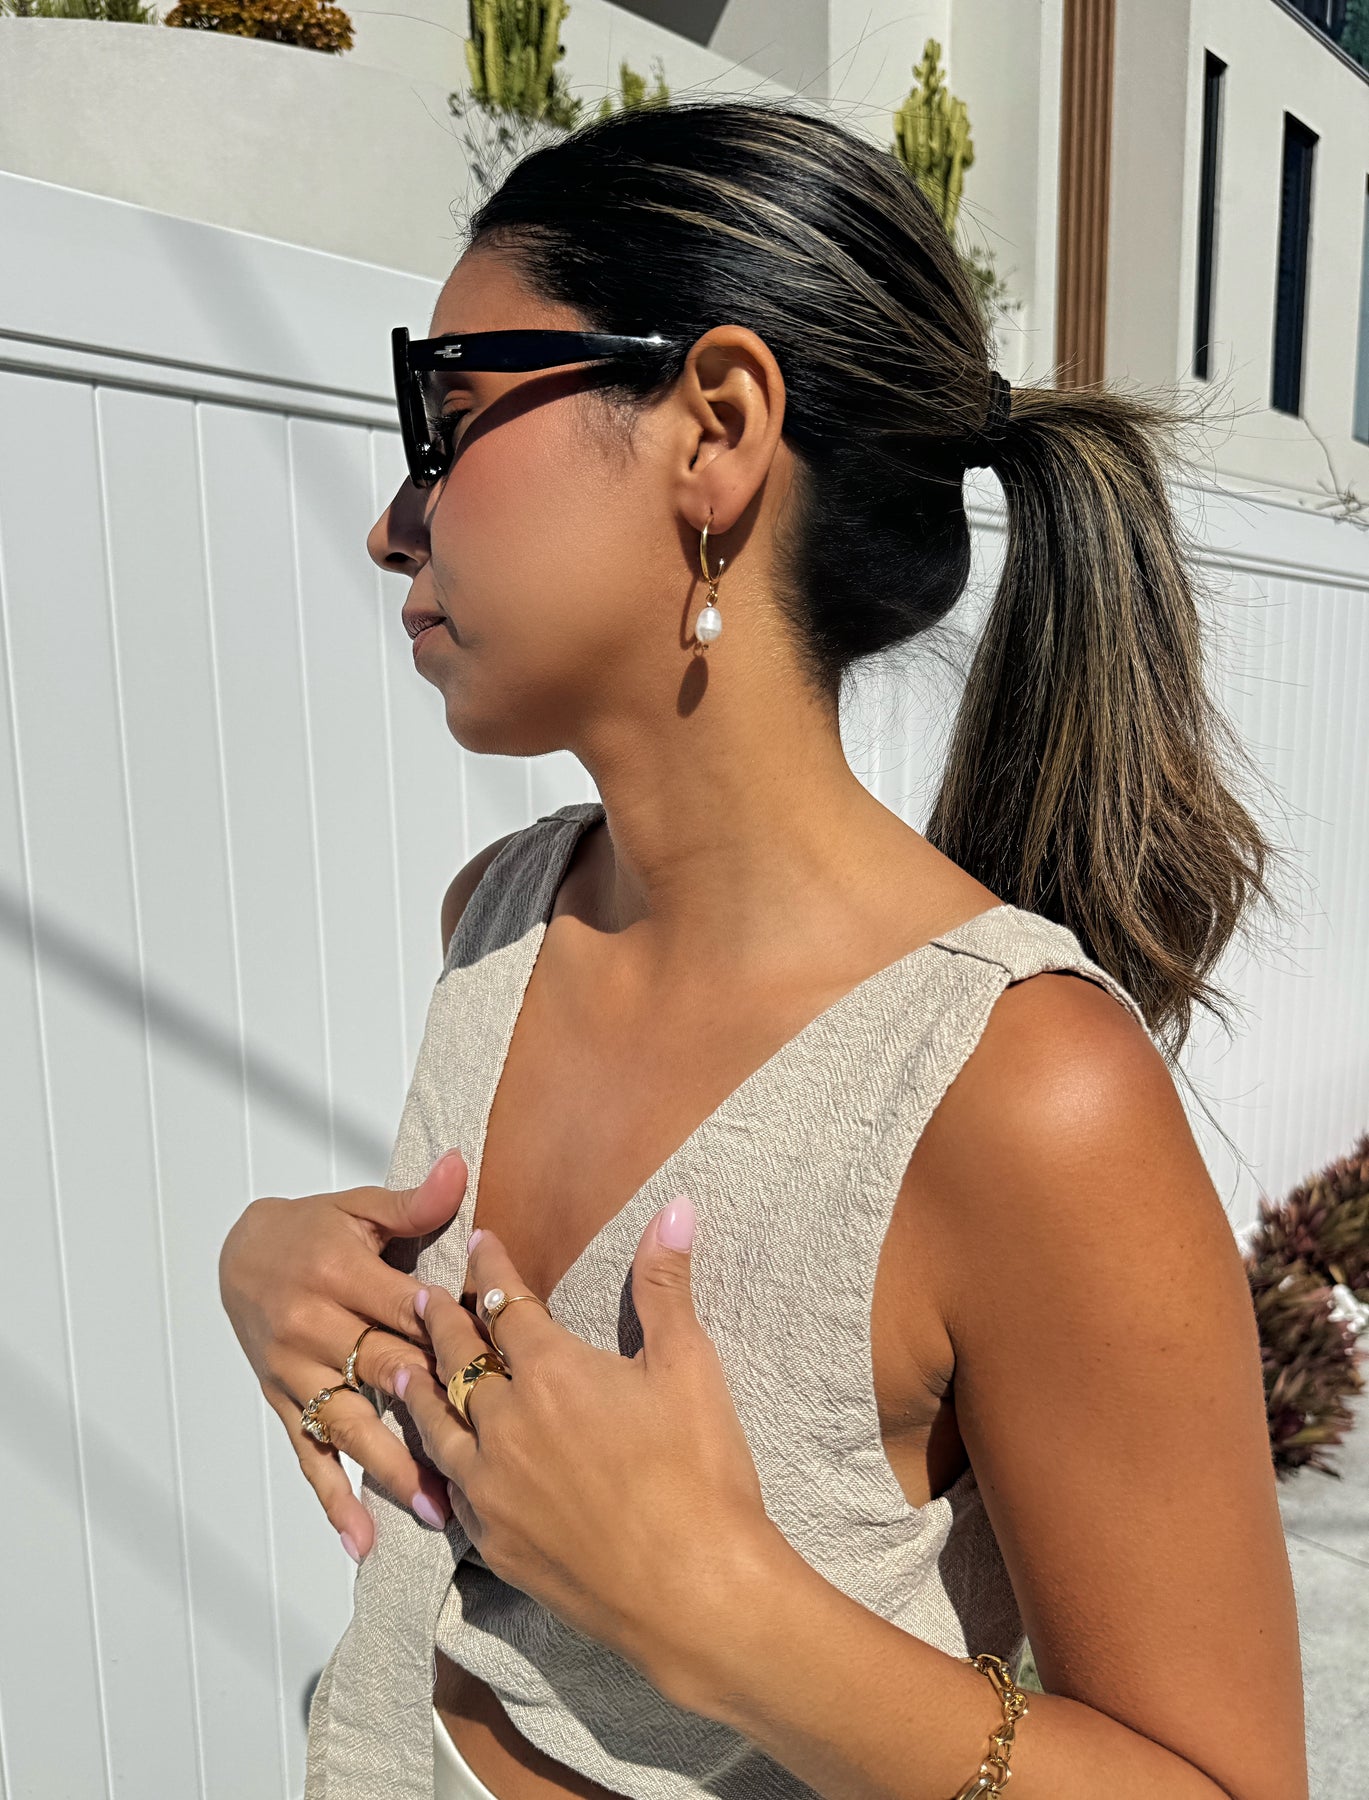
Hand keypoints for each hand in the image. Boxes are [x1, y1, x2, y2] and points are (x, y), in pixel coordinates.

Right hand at [218, 1150, 469, 1559]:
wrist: (237, 1252)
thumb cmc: (310, 1229)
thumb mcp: (358, 1208)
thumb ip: (413, 1202)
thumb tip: (461, 1167)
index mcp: (339, 1273)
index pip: (406, 1310)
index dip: (453, 1336)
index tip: (501, 1367)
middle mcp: (313, 1326)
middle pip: (384, 1371)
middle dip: (434, 1412)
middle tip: (487, 1455)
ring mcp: (297, 1371)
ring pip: (352, 1423)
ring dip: (394, 1467)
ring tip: (438, 1509)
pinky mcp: (285, 1402)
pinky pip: (310, 1454)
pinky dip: (333, 1499)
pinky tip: (360, 1538)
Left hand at [380, 1195, 783, 1709]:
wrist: (691, 1591)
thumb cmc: (699, 1472)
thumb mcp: (689, 1366)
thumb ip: (666, 1285)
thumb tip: (673, 1207)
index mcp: (552, 1371)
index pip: (506, 1304)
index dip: (491, 1268)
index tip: (478, 1242)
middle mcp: (506, 1423)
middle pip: (460, 1360)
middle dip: (441, 1322)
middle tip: (421, 1296)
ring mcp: (491, 1486)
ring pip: (438, 1424)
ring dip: (419, 1389)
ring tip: (400, 1367)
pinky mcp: (493, 1541)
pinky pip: (449, 1488)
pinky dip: (436, 1461)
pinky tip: (436, 1460)